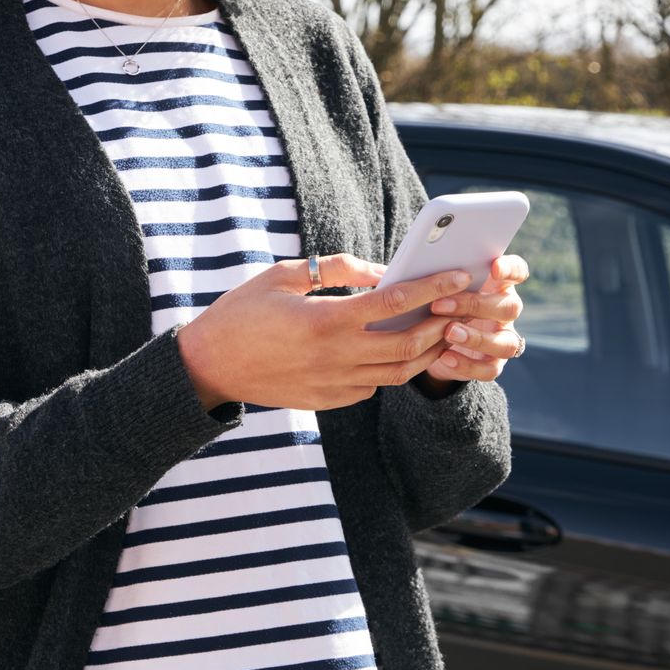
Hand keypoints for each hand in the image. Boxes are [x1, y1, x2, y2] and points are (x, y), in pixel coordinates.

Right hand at [177, 254, 475, 411]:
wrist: (209, 365)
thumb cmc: (242, 313)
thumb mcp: (282, 276)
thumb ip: (336, 270)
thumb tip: (382, 269)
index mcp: (324, 319)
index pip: (394, 301)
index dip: (432, 286)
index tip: (458, 274)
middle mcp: (335, 356)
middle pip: (408, 343)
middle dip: (441, 323)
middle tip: (460, 306)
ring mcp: (333, 383)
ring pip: (398, 372)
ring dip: (424, 352)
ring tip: (439, 331)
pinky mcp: (328, 400)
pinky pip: (373, 387)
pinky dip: (391, 370)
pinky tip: (394, 353)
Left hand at [416, 253, 529, 391]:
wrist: (430, 340)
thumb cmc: (431, 301)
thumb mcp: (432, 287)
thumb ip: (431, 276)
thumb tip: (394, 269)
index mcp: (496, 285)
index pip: (516, 272)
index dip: (509, 269)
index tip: (491, 267)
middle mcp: (504, 311)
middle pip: (509, 307)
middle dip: (474, 304)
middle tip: (439, 305)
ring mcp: (502, 338)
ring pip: (506, 341)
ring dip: (476, 337)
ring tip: (448, 333)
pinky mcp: (492, 364)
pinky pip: (490, 369)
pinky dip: (468, 365)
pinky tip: (445, 357)